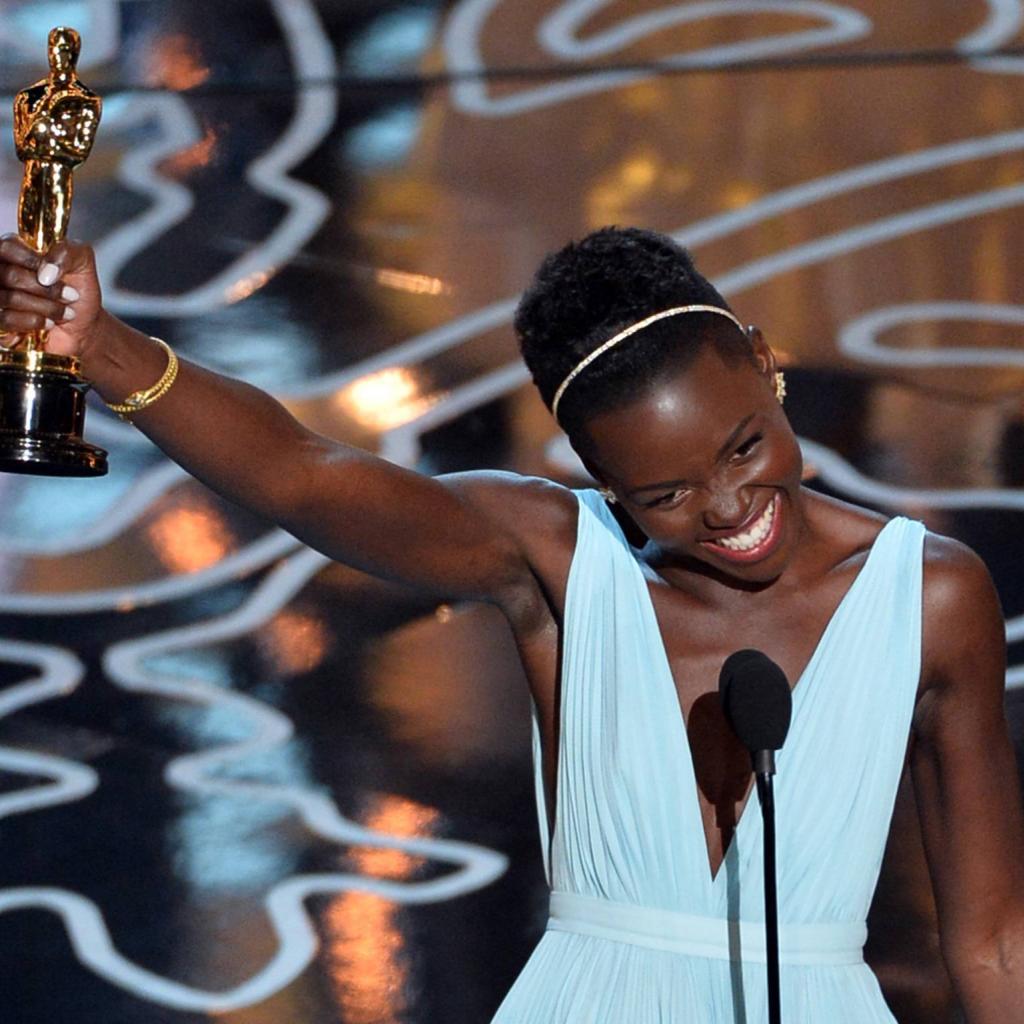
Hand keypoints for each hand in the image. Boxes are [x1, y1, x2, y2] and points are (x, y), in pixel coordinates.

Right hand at [0, 234, 102, 359]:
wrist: (84, 326)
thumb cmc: (78, 293)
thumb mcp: (82, 263)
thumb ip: (66, 253)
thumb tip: (45, 272)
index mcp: (15, 252)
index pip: (7, 248)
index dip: (32, 262)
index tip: (55, 275)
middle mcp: (2, 273)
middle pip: (9, 275)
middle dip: (47, 290)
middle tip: (70, 296)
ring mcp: (1, 298)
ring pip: (9, 298)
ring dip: (46, 308)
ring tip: (65, 312)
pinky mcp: (1, 322)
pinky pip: (6, 319)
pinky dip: (34, 322)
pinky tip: (48, 323)